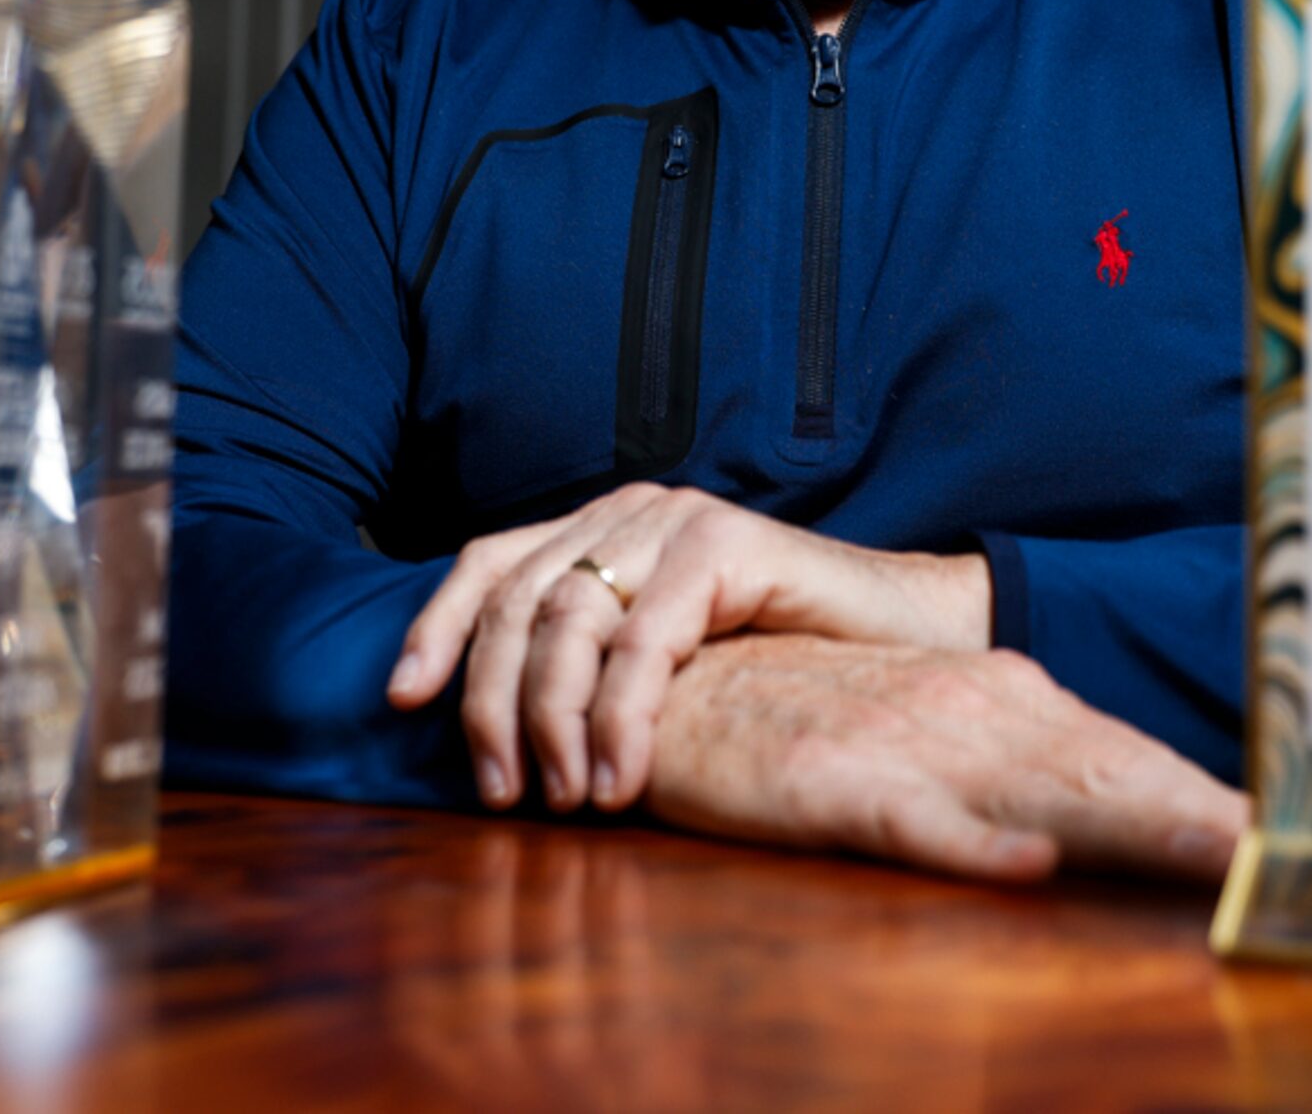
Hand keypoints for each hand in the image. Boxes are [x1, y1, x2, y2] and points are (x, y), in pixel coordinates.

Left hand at [385, 482, 989, 814]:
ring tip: (565, 801)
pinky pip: (643, 642)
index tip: (401, 703)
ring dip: (551, 722)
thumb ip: (595, 668)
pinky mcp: (725, 546)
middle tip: (502, 794)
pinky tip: (621, 780)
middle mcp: (629, 510)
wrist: (909, 639)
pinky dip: (621, 720)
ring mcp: (676, 520)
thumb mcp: (666, 664)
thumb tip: (498, 737)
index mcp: (601, 528)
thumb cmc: (783, 665)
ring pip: (568, 621)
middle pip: (516, 600)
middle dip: (490, 704)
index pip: (488, 562)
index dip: (436, 627)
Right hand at [645, 633, 1245, 884]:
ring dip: (1138, 823)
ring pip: (1047, 792)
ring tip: (1224, 855)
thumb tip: (1097, 826)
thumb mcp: (925, 742)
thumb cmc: (807, 720)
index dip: (1212, 802)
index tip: (1296, 845)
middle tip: (1292, 857)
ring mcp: (911, 745)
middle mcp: (975, 712)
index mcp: (1004, 699)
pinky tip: (1032, 867)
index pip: (1130, 756)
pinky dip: (975, 845)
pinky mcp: (836, 782)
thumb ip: (1009, 776)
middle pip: (1117, 775)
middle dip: (1207, 818)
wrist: (678, 684)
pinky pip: (917, 822)